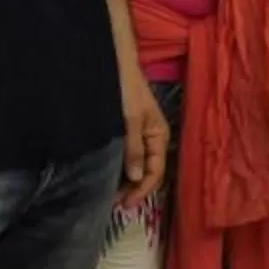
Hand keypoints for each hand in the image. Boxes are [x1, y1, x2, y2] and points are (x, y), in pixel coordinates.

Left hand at [117, 67, 168, 205]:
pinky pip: (129, 155)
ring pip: (138, 165)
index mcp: (159, 136)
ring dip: (126, 180)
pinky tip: (109, 174)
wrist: (116, 63)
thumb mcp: (129, 119)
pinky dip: (121, 168)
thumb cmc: (126, 89)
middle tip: (113, 203)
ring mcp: (141, 134)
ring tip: (110, 194)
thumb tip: (135, 177)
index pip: (155, 172)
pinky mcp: (129, 130)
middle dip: (133, 189)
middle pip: (148, 172)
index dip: (141, 191)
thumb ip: (133, 148)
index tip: (123, 204)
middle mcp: (153, 139)